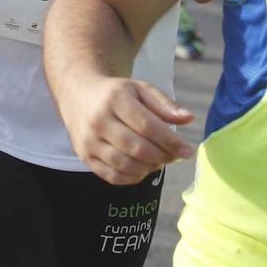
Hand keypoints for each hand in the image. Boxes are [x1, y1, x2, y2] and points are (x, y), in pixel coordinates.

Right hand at [61, 75, 194, 184]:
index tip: (187, 150)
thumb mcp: (140, 89)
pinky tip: (143, 168)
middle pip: (137, 148)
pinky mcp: (84, 156)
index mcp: (115, 99)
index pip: (147, 126)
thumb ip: (164, 104)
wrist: (78, 95)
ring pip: (125, 165)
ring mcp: (89, 141)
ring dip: (149, 167)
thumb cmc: (115, 93)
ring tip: (159, 160)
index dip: (170, 141)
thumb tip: (188, 119)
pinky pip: (112, 176)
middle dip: (162, 156)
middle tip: (174, 156)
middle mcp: (99, 120)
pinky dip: (133, 177)